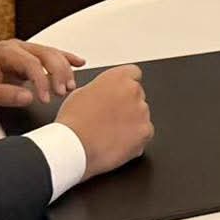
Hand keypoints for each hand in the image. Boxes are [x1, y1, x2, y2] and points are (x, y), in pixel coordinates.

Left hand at [0, 39, 84, 111]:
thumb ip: (5, 95)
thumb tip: (28, 96)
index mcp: (5, 52)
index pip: (31, 63)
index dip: (41, 81)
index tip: (45, 98)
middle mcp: (17, 47)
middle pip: (46, 54)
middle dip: (58, 73)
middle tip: (62, 92)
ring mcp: (25, 51)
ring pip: (52, 54)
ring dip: (65, 69)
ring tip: (70, 86)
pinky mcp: (31, 57)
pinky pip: (52, 55)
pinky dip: (66, 59)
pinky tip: (78, 62)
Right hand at [55, 65, 153, 179]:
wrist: (74, 146)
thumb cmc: (74, 121)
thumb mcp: (82, 93)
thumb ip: (101, 89)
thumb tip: (105, 94)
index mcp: (118, 77)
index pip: (133, 73)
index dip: (125, 84)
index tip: (120, 92)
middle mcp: (133, 91)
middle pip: (137, 95)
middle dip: (127, 104)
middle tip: (111, 117)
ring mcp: (142, 111)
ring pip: (141, 114)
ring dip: (131, 121)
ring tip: (110, 132)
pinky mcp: (146, 131)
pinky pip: (145, 132)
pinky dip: (135, 138)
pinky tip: (117, 142)